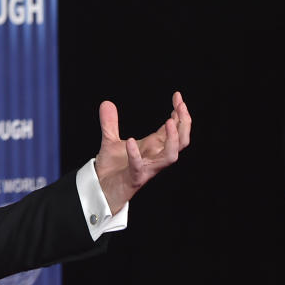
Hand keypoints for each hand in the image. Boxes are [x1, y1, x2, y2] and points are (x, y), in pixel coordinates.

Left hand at [94, 91, 191, 213]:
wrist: (100, 189)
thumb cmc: (112, 168)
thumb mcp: (110, 141)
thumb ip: (110, 123)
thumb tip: (106, 103)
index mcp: (153, 147)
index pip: (173, 129)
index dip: (178, 113)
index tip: (177, 96)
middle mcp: (154, 157)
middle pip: (181, 141)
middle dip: (184, 123)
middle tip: (181, 106)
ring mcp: (147, 168)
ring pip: (170, 156)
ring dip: (172, 139)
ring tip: (169, 121)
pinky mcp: (134, 178)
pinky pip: (139, 166)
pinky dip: (136, 154)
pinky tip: (132, 141)